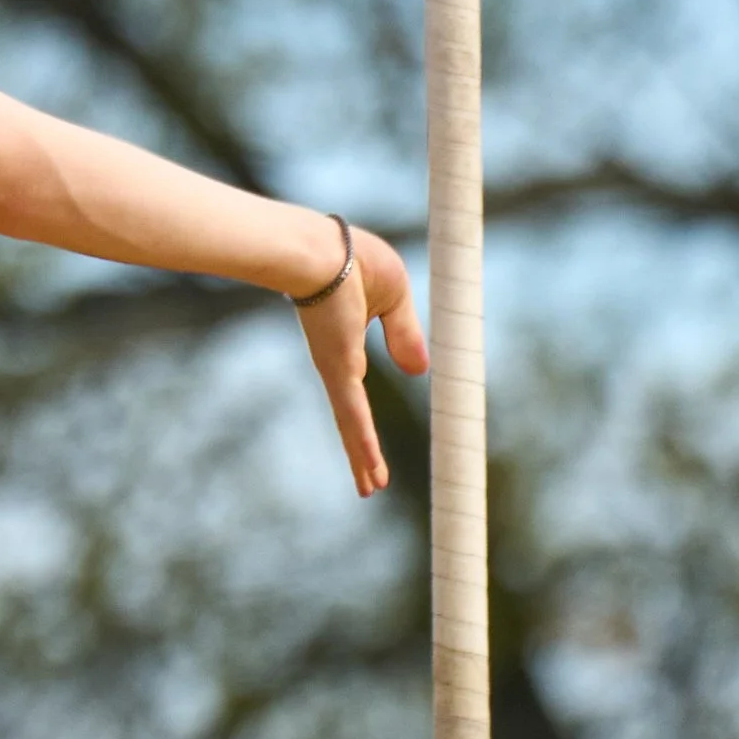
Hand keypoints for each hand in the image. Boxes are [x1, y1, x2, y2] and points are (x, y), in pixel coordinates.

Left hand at [292, 221, 426, 498]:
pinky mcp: (337, 371)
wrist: (319, 248)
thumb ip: (404, 334)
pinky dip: (364, 447)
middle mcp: (338, 362)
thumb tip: (419, 373)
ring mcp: (335, 369)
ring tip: (370, 490)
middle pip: (351, 417)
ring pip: (351, 425)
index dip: (364, 413)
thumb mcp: (393, 295)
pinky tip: (371, 475)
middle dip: (361, 450)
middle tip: (368, 483)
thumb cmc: (352, 258)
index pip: (357, 387)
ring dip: (362, 459)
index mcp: (347, 343)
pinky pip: (355, 417)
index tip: (367, 436)